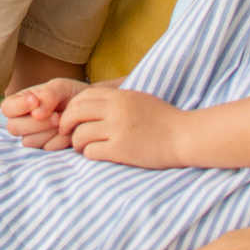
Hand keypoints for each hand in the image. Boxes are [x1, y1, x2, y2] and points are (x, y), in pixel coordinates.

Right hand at [1, 77, 87, 149]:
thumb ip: (49, 94)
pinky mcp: (46, 148)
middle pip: (14, 127)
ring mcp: (34, 136)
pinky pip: (46, 149)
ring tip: (63, 122)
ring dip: (48, 132)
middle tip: (57, 116)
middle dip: (36, 123)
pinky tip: (68, 132)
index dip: (19, 106)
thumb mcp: (62, 86)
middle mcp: (24, 120)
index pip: (7, 108)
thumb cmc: (72, 94)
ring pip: (29, 141)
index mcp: (22, 102)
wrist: (91, 109)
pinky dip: (59, 141)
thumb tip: (36, 113)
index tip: (36, 101)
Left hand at [59, 86, 184, 166]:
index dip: (72, 106)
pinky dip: (89, 154)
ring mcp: (118, 130)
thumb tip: (94, 103)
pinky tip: (96, 154)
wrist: (183, 136)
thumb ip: (117, 99)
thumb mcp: (139, 99)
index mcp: (120, 95)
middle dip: (66, 123)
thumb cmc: (163, 119)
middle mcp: (116, 110)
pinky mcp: (121, 150)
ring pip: (80, 134)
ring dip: (77, 143)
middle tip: (66, 132)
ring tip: (82, 147)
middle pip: (76, 112)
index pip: (84, 95)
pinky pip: (92, 151)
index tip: (70, 116)